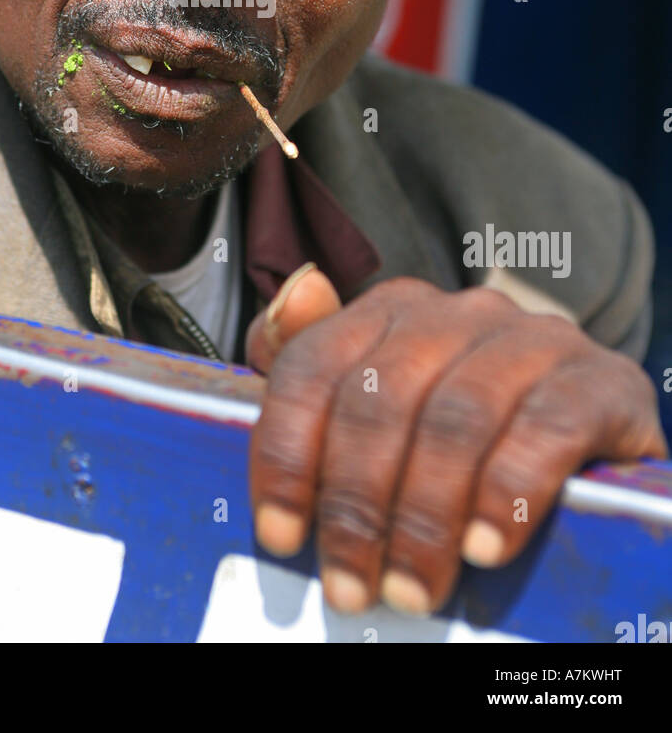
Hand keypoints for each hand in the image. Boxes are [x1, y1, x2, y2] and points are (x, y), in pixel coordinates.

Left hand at [245, 269, 667, 615]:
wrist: (593, 443)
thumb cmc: (468, 437)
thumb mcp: (383, 405)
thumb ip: (314, 363)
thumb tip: (297, 294)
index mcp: (394, 310)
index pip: (314, 367)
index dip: (287, 453)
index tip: (281, 534)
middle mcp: (461, 311)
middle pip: (382, 399)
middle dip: (357, 504)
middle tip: (353, 585)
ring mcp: (534, 338)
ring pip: (457, 417)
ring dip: (426, 514)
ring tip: (414, 587)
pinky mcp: (601, 380)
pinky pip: (546, 428)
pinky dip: (509, 492)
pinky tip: (485, 547)